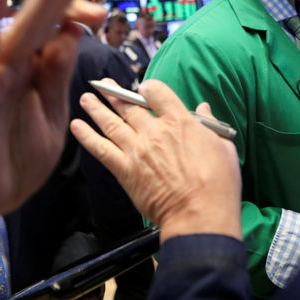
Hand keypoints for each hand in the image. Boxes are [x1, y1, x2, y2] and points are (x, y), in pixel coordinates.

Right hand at [0, 0, 106, 253]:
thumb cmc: (14, 158)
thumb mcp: (50, 118)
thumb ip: (58, 77)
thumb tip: (73, 32)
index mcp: (35, 72)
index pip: (58, 32)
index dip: (78, 15)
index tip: (102, 12)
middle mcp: (13, 66)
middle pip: (42, 19)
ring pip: (16, 29)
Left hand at [70, 79, 241, 242]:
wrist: (199, 215)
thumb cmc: (217, 185)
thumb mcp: (223, 147)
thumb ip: (209, 124)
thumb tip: (204, 108)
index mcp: (179, 122)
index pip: (157, 93)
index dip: (149, 88)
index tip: (144, 88)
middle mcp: (154, 131)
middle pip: (128, 105)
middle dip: (114, 92)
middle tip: (103, 84)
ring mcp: (136, 150)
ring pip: (110, 122)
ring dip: (96, 107)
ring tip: (86, 97)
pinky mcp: (125, 170)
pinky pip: (100, 149)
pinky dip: (86, 136)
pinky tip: (76, 126)